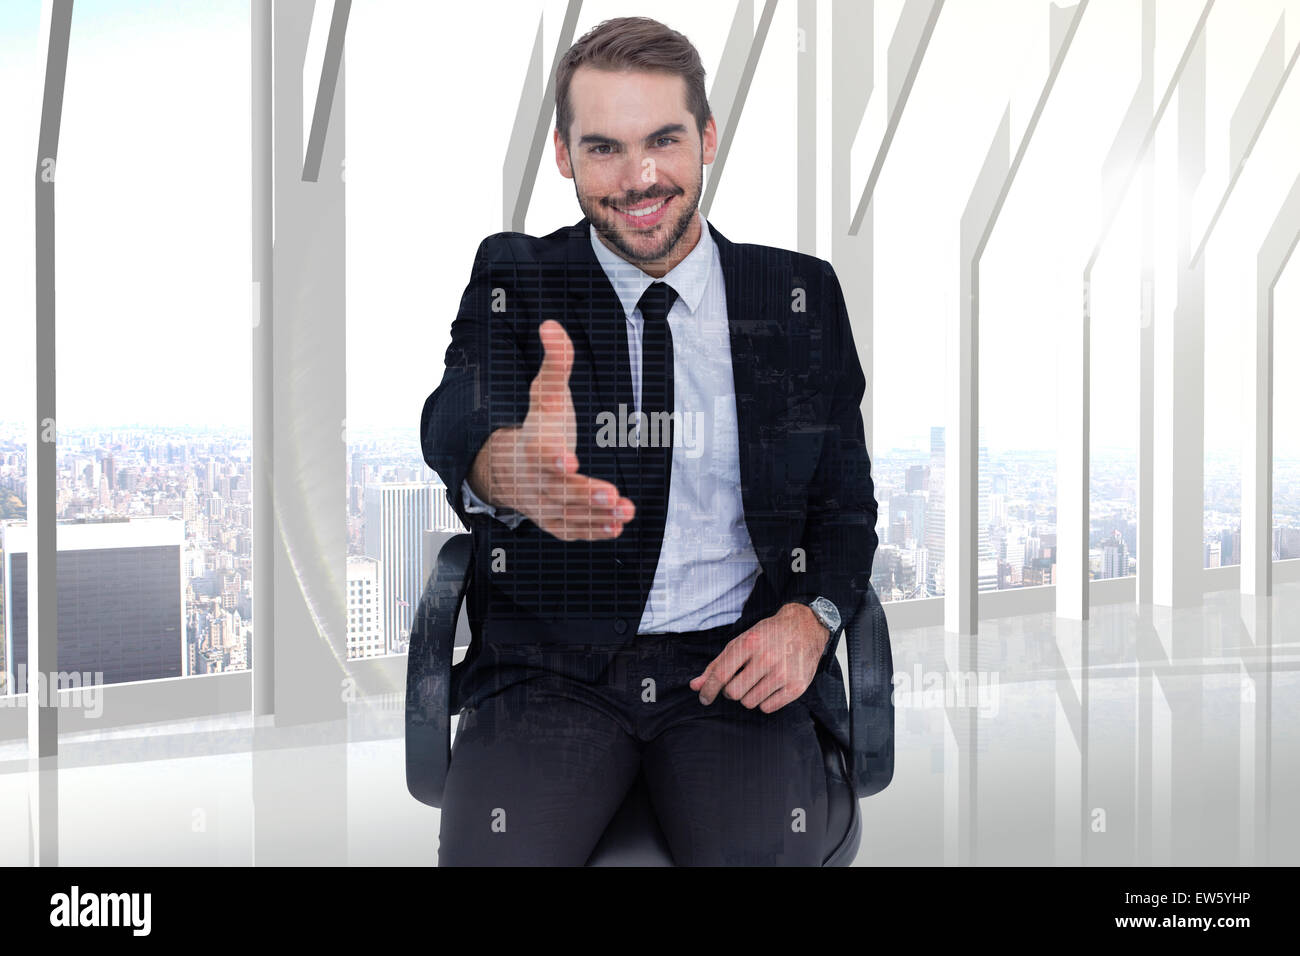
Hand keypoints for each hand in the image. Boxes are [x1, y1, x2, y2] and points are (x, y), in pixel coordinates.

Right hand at [468, 320, 635, 541]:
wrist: (512, 467)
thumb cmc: (538, 426)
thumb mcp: (546, 393)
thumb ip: (555, 362)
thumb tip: (552, 325)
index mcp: (534, 446)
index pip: (542, 454)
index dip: (555, 458)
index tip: (569, 460)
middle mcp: (537, 479)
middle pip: (559, 489)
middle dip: (585, 494)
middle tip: (612, 494)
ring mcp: (544, 503)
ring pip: (569, 513)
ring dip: (596, 515)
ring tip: (625, 511)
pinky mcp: (555, 520)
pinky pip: (572, 529)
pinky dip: (593, 531)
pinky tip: (616, 527)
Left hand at [689, 603, 828, 712]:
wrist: (805, 628)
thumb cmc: (767, 635)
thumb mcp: (740, 642)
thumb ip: (716, 665)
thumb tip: (695, 687)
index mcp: (749, 644)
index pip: (721, 675)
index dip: (708, 690)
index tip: (704, 698)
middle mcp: (767, 658)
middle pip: (733, 693)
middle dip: (731, 691)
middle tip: (739, 680)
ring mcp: (783, 673)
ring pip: (749, 702)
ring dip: (748, 696)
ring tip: (757, 681)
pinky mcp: (796, 687)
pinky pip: (767, 708)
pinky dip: (764, 701)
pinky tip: (770, 687)